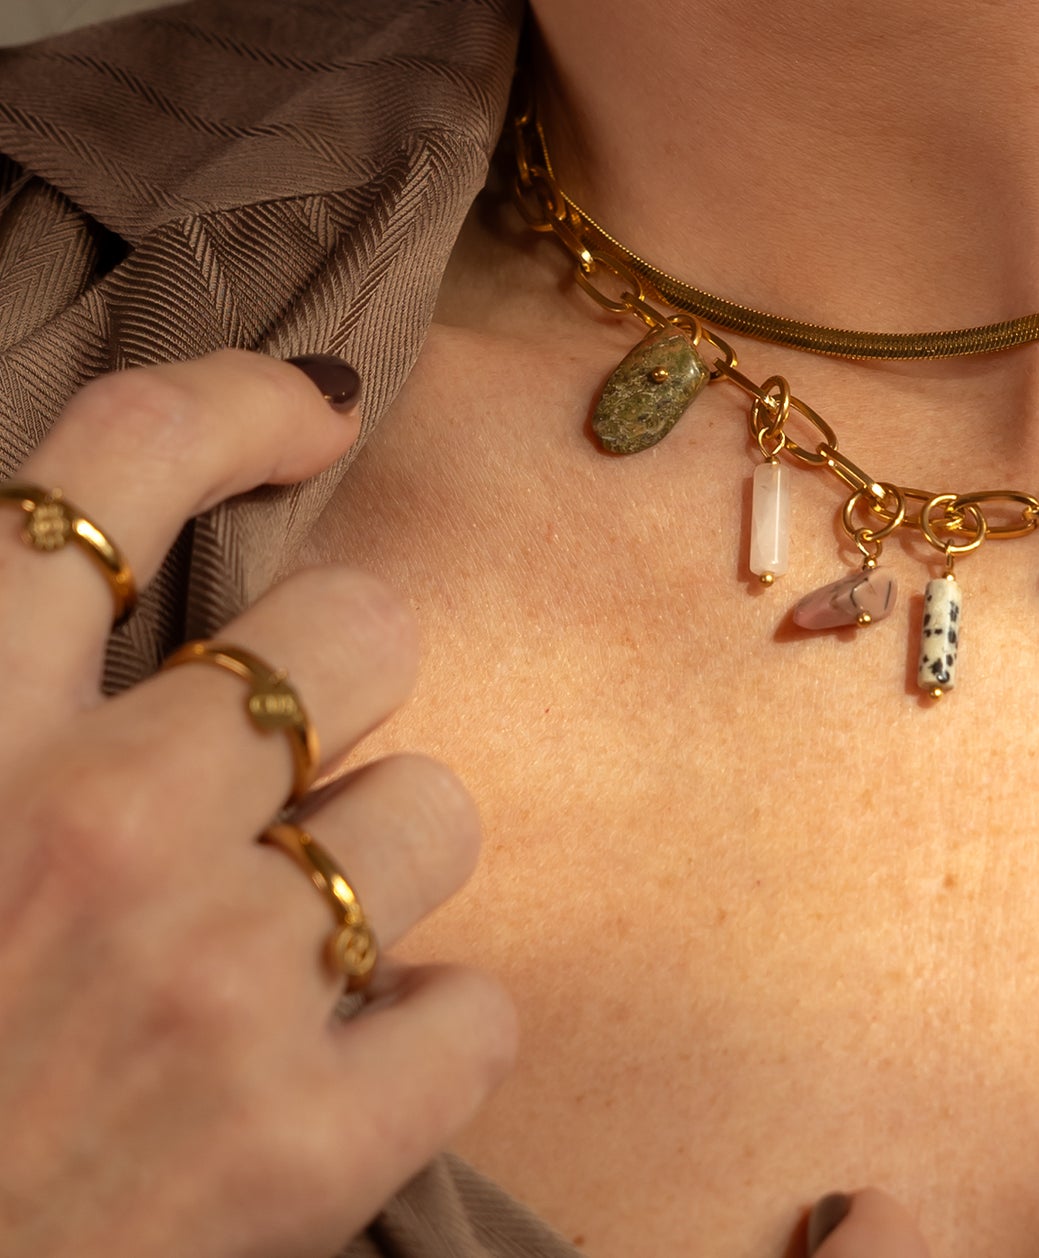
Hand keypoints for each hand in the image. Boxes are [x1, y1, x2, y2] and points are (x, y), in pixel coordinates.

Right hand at [0, 351, 516, 1257]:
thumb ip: (0, 692)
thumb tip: (85, 583)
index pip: (120, 463)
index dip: (239, 401)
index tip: (313, 412)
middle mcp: (96, 827)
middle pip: (356, 624)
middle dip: (335, 685)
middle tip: (265, 778)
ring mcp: (212, 987)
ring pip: (434, 808)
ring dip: (373, 868)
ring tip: (274, 953)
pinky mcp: (301, 1151)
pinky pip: (477, 1012)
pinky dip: (423, 1042)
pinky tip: (332, 1078)